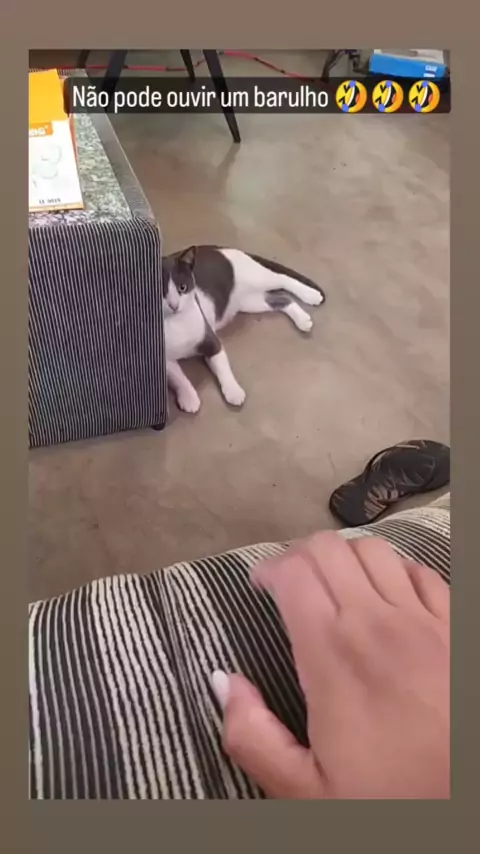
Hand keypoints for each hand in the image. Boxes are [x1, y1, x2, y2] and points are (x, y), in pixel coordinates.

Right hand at [212, 532, 449, 798]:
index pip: (292, 572)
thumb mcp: (305, 792)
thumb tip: (223, 680)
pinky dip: (396, 572)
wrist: (472, 809)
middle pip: (329, 548)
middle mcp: (376, 621)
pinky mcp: (457, 626)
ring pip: (375, 550)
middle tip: (290, 582)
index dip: (268, 569)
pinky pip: (421, 571)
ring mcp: (423, 618)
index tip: (259, 587)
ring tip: (337, 584)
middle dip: (300, 555)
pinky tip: (388, 597)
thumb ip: (252, 735)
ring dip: (346, 558)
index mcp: (331, 654)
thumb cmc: (390, 799)